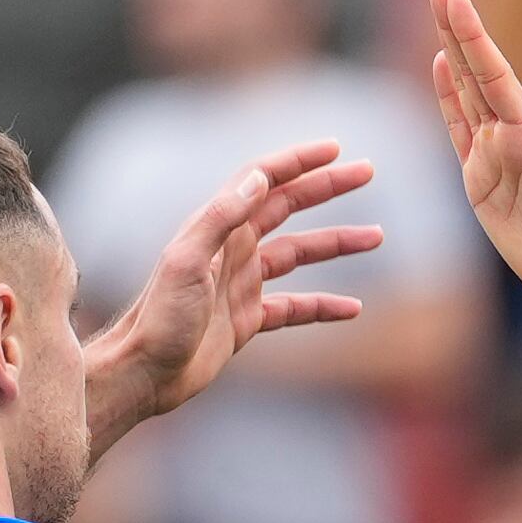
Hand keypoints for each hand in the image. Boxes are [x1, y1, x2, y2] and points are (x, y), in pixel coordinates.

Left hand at [86, 140, 380, 457]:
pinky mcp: (247, 319)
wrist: (145, 372)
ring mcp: (242, 284)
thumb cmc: (159, 316)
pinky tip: (353, 309)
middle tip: (368, 172)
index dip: (299, 162)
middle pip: (288, 207)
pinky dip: (324, 305)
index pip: (264, 181)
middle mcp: (232, 249)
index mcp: (218, 228)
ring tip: (376, 237)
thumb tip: (259, 178)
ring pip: (299, 254)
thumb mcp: (187, 260)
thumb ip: (220, 217)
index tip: (335, 150)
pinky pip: (295, 306)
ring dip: (336, 243)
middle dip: (327, 188)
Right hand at [427, 0, 521, 342]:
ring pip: (467, 93)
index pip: (496, 81)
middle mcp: (512, 142)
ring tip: (439, 8)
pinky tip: (441, 66)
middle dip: (459, 29)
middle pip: (478, 75)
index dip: (475, 41)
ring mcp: (495, 158)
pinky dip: (448, 97)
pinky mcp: (481, 183)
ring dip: (453, 51)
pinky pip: (460, 130)